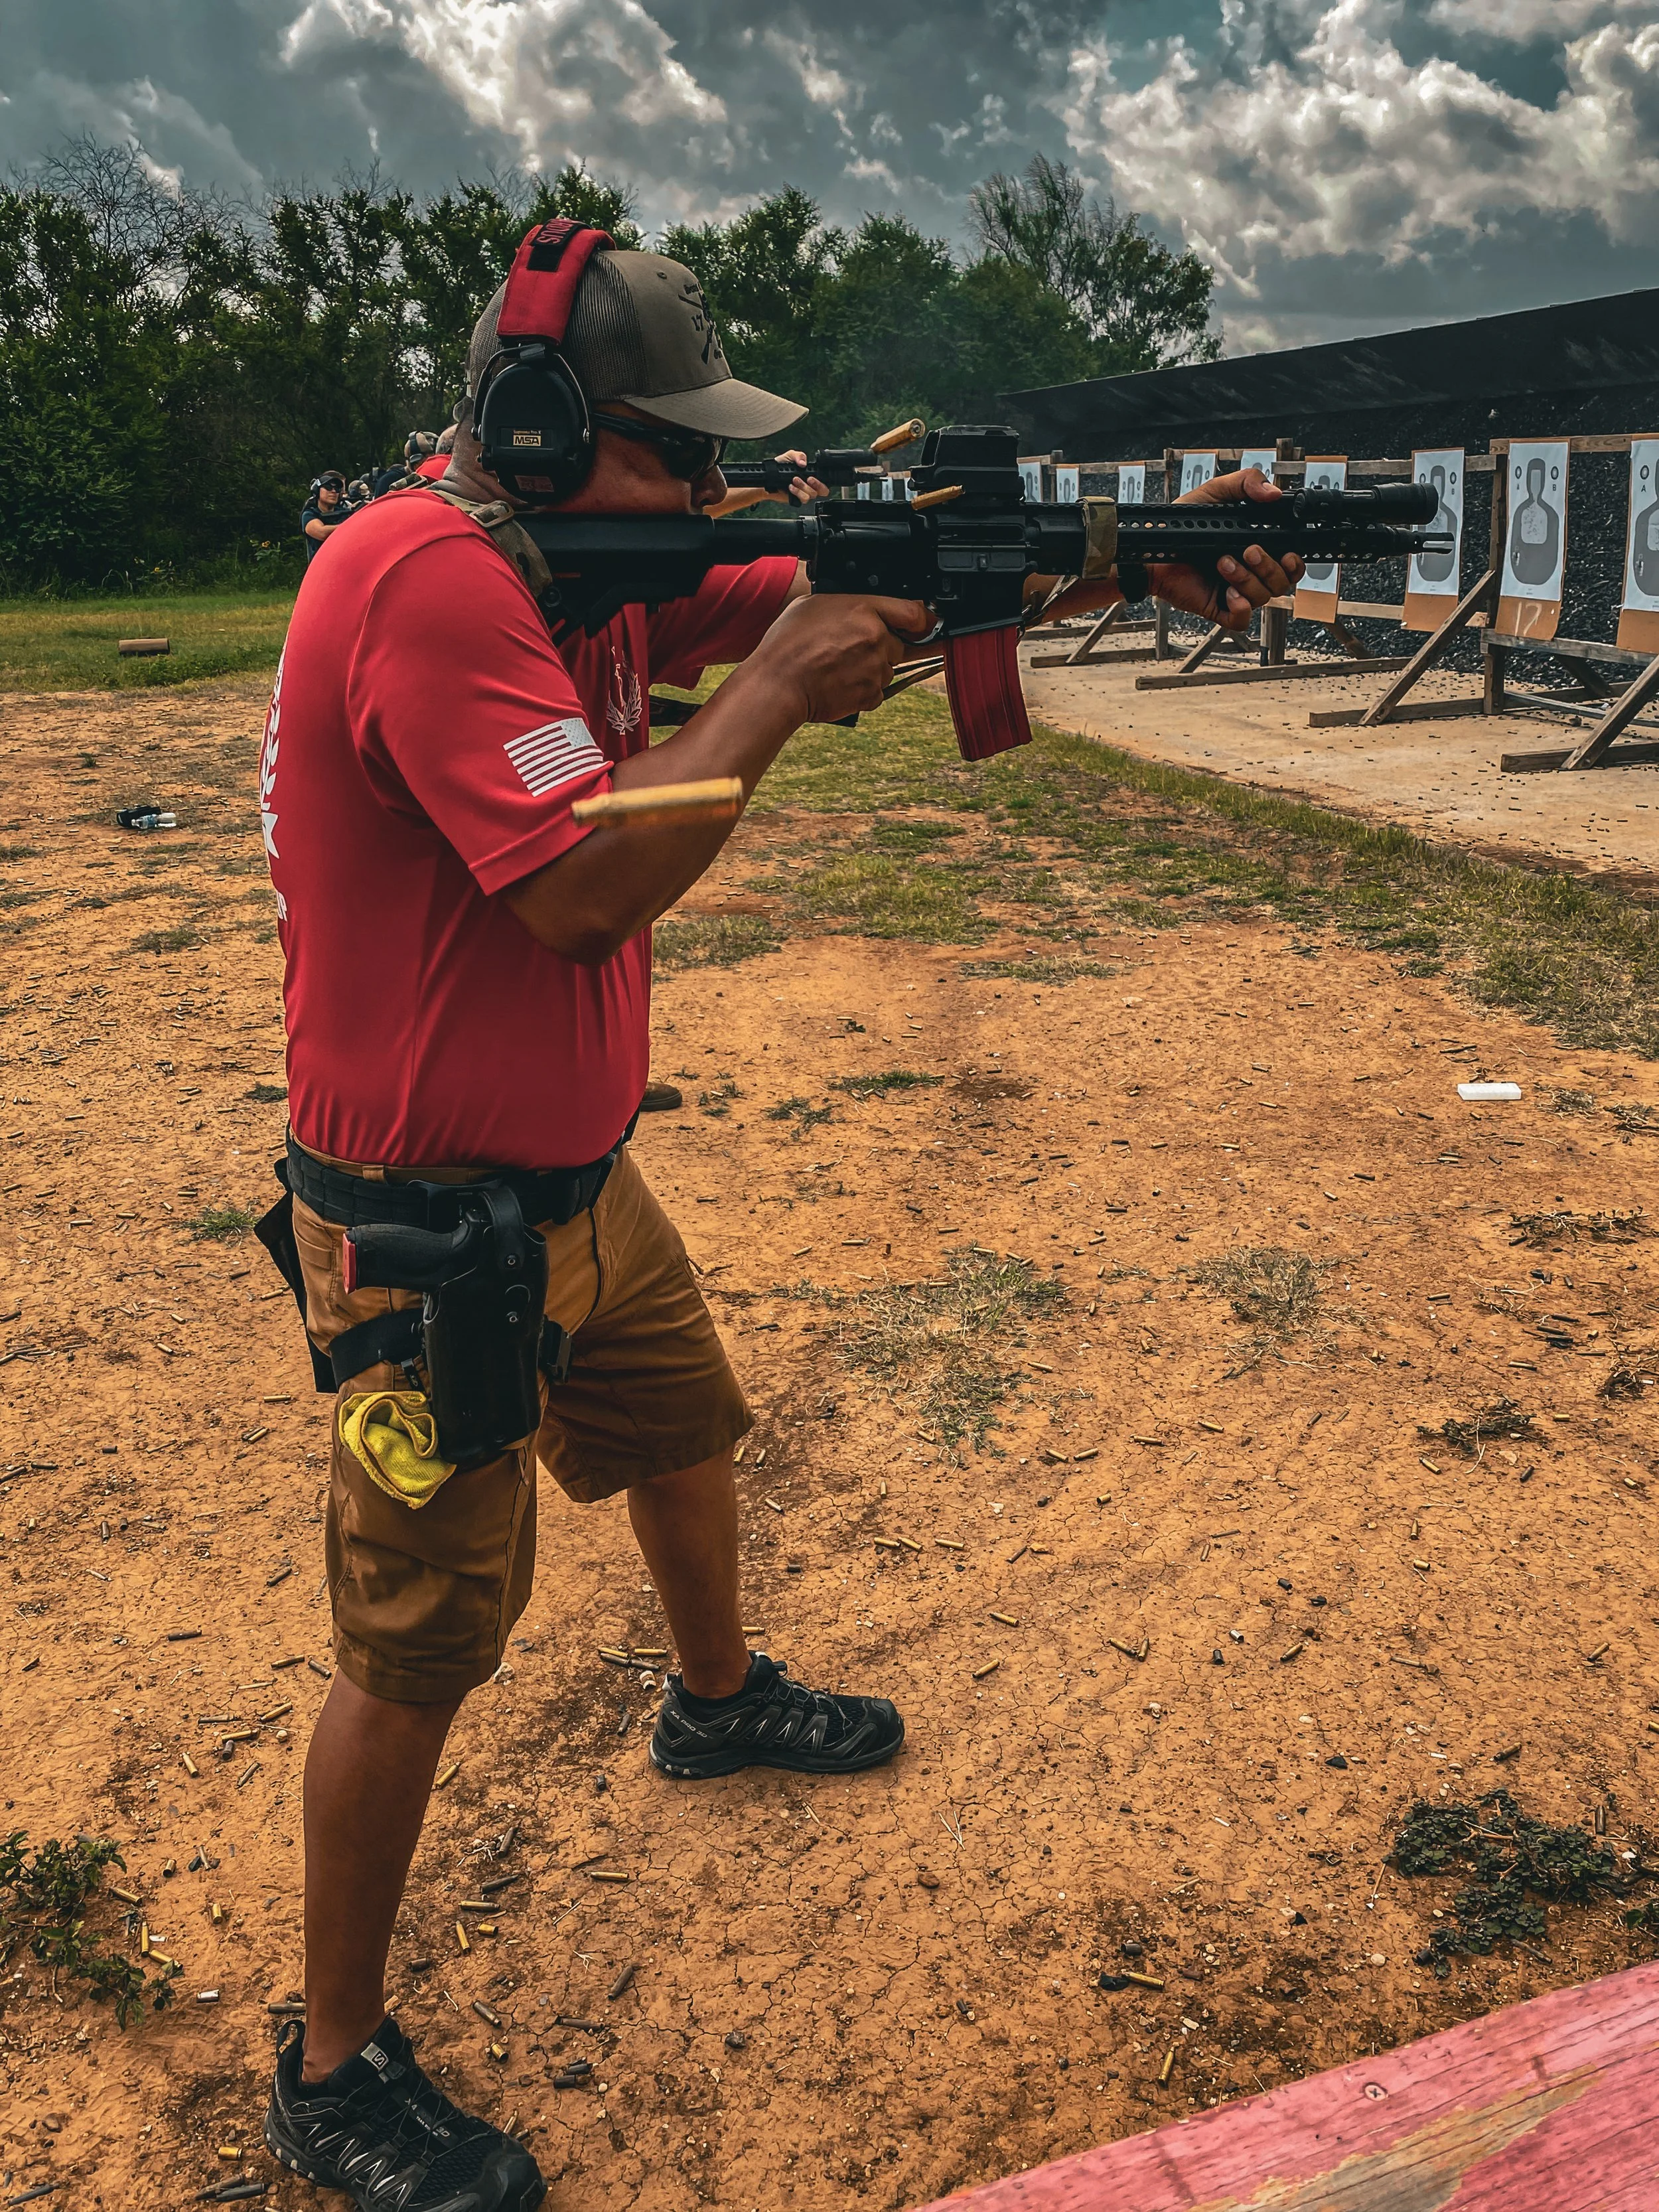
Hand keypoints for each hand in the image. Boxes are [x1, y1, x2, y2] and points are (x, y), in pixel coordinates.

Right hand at [751, 592, 928, 725]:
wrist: (778, 684)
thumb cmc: (787, 643)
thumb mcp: (813, 604)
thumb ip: (846, 603)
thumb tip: (861, 607)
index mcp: (865, 610)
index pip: (914, 613)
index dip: (923, 620)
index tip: (926, 624)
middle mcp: (877, 639)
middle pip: (898, 645)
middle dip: (881, 648)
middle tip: (851, 650)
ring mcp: (876, 670)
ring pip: (887, 670)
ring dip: (871, 669)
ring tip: (837, 668)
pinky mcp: (870, 696)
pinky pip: (877, 692)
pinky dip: (863, 690)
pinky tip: (838, 683)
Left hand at [774, 450, 828, 506]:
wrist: (769, 476)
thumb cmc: (779, 465)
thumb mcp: (790, 455)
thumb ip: (799, 455)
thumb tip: (804, 463)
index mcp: (811, 474)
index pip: (824, 480)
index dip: (822, 481)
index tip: (812, 476)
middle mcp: (809, 485)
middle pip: (823, 491)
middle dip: (817, 485)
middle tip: (808, 479)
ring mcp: (804, 492)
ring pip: (812, 495)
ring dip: (803, 487)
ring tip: (794, 480)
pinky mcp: (797, 499)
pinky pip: (803, 499)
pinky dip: (797, 492)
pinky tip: (790, 487)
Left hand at [1152, 467, 1304, 629]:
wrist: (1153, 550)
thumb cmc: (1182, 525)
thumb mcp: (1215, 493)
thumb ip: (1246, 483)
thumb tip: (1273, 493)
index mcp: (1258, 546)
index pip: (1291, 562)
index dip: (1295, 561)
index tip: (1288, 552)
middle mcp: (1251, 571)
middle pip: (1282, 581)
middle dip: (1269, 567)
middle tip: (1248, 550)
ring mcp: (1236, 591)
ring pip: (1263, 597)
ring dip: (1247, 579)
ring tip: (1223, 562)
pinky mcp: (1219, 608)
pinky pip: (1242, 620)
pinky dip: (1241, 608)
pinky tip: (1229, 593)